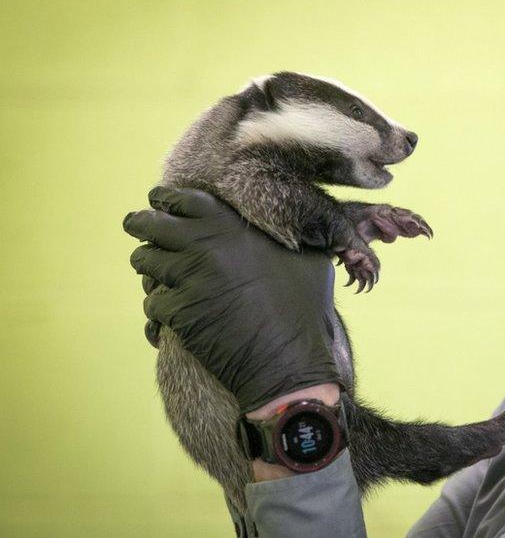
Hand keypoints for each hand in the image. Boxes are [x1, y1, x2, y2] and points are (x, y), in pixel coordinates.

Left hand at [123, 186, 343, 412]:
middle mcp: (202, 246)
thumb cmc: (304, 310)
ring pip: (144, 264)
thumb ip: (295, 237)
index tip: (158, 202)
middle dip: (140, 225)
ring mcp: (186, 280)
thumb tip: (300, 227)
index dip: (164, 199)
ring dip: (149, 269)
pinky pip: (152, 303)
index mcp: (231, 226)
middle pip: (149, 224)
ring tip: (158, 275)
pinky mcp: (177, 313)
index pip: (181, 199)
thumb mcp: (311, 261)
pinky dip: (159, 310)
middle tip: (138, 227)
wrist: (289, 360)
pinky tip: (171, 317)